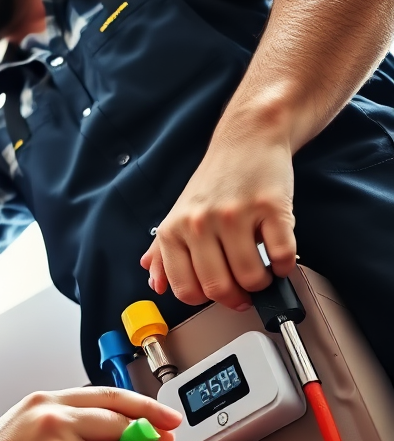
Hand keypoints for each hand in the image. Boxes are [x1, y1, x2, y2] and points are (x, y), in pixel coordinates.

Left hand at [141, 136, 296, 309]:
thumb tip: (156, 284)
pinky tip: (280, 256)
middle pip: (218, 288)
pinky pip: (282, 256)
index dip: (206, 300)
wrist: (246, 140)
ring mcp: (234, 215)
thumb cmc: (214, 182)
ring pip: (251, 277)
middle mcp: (198, 223)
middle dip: (236, 298)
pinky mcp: (270, 207)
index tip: (219, 295)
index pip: (185, 289)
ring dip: (262, 282)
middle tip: (245, 291)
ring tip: (262, 270)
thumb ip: (163, 252)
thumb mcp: (178, 214)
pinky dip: (285, 266)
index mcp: (173, 230)